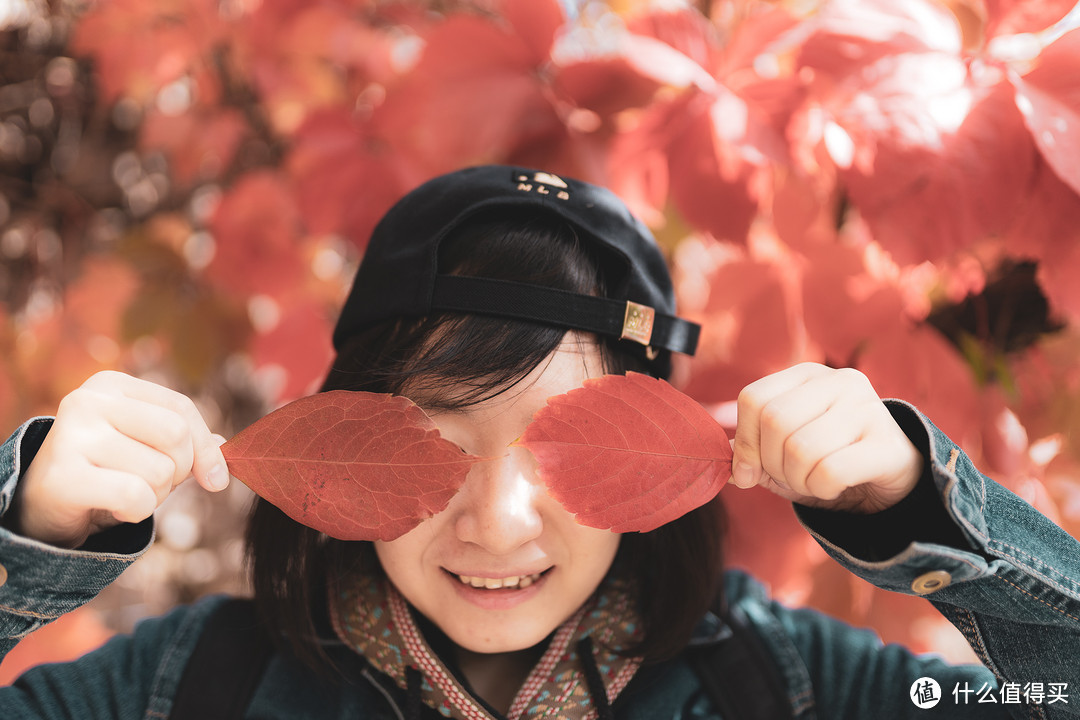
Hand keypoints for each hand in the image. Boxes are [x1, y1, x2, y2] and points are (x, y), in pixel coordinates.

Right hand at [14, 371, 228, 547]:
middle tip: (150, 484)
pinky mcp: (63, 476)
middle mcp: (87, 401)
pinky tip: (112, 508)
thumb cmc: (104, 472)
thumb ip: (186, 442)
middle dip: (177, 471)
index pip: (182, 408)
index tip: (216, 479)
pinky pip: (136, 496)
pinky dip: (136, 511)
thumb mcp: (146, 447)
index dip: (207, 448)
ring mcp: (71, 435)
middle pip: (176, 435)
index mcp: (110, 385)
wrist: (41, 508)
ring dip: (154, 496)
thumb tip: (226, 447)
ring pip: (159, 471)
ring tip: (123, 493)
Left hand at [729, 363, 922, 512]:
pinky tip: (834, 485)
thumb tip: (728, 467)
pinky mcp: (887, 442)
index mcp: (805, 375)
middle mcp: (838, 381)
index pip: (753, 399)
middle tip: (789, 477)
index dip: (744, 442)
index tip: (747, 472)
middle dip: (771, 464)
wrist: (890, 475)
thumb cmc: (827, 457)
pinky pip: (830, 472)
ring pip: (801, 450)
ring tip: (812, 480)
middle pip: (774, 423)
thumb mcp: (782, 449)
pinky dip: (821, 488)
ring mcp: (868, 407)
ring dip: (798, 480)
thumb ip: (751, 451)